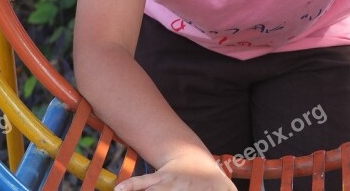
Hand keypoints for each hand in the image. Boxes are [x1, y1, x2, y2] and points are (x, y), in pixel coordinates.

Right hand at [115, 152, 235, 190]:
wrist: (197, 161)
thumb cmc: (213, 182)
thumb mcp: (226, 189)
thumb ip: (230, 190)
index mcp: (196, 190)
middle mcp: (181, 186)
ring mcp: (168, 182)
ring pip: (154, 187)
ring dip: (141, 190)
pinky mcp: (158, 179)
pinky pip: (143, 181)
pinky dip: (132, 186)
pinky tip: (118, 190)